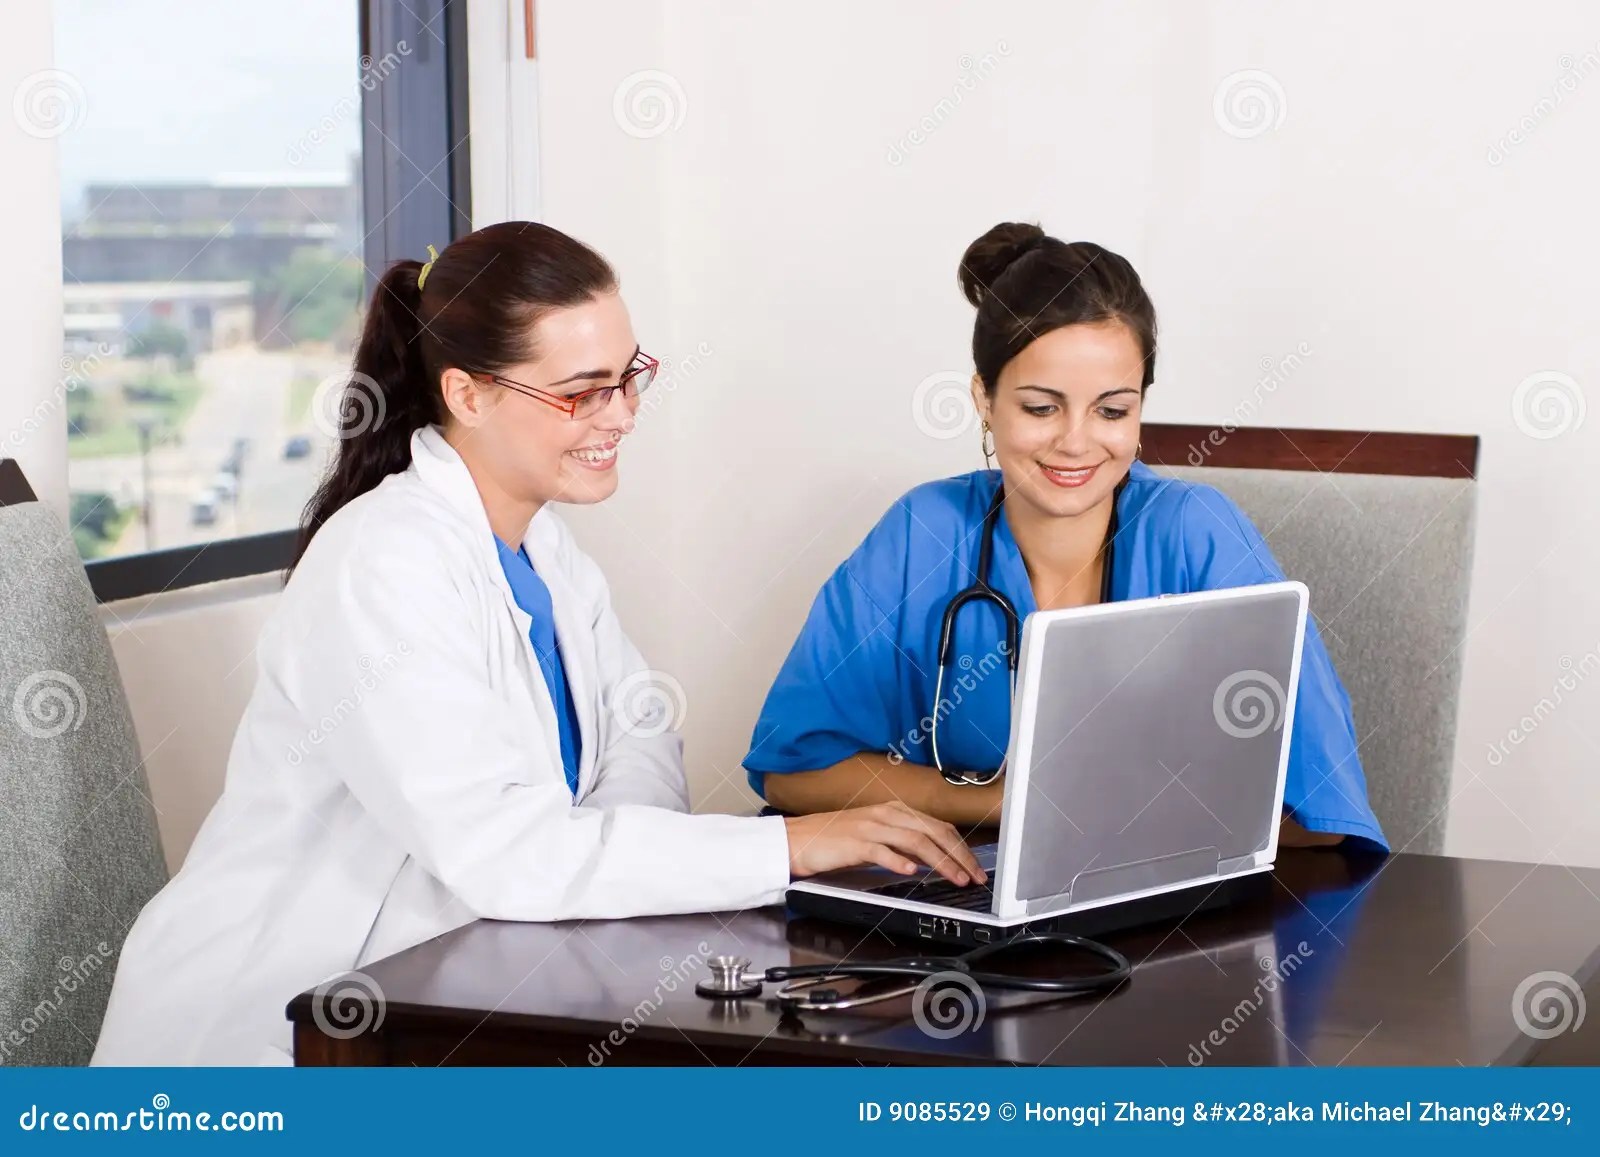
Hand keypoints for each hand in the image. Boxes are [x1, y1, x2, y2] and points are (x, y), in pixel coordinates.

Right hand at [783, 801, 986, 885]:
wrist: (798, 839)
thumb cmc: (835, 839)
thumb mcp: (876, 836)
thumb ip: (902, 842)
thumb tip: (931, 858)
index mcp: (894, 811)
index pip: (938, 827)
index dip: (961, 847)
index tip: (974, 867)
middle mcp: (886, 815)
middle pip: (933, 832)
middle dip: (959, 855)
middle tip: (974, 876)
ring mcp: (870, 827)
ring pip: (915, 840)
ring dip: (940, 861)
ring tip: (955, 878)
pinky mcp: (854, 842)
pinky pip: (881, 850)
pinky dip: (899, 860)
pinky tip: (912, 872)